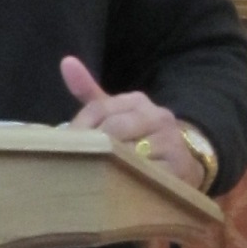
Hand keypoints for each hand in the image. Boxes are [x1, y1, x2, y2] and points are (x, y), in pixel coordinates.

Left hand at [59, 55, 203, 189]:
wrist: (184, 163)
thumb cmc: (139, 136)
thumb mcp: (116, 114)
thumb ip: (90, 92)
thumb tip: (66, 62)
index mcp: (138, 101)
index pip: (99, 108)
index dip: (78, 127)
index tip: (62, 144)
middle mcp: (158, 117)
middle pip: (113, 130)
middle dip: (91, 147)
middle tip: (73, 162)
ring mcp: (171, 143)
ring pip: (128, 153)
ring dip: (108, 165)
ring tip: (91, 176)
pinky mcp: (178, 169)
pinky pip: (144, 175)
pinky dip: (128, 181)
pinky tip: (116, 185)